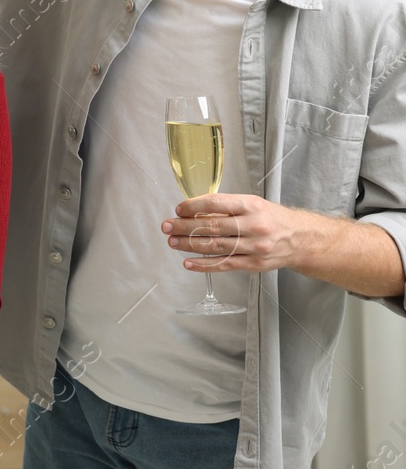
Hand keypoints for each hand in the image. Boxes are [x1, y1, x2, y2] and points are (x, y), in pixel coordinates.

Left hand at [164, 194, 304, 271]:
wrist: (301, 239)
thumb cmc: (271, 218)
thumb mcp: (252, 204)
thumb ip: (226, 207)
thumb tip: (193, 211)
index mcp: (251, 205)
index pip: (216, 204)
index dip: (193, 206)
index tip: (179, 209)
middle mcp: (253, 226)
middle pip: (212, 227)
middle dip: (185, 227)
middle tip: (167, 226)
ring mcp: (254, 247)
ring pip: (215, 246)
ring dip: (189, 245)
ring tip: (172, 242)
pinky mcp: (254, 264)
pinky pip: (224, 264)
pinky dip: (204, 265)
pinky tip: (188, 262)